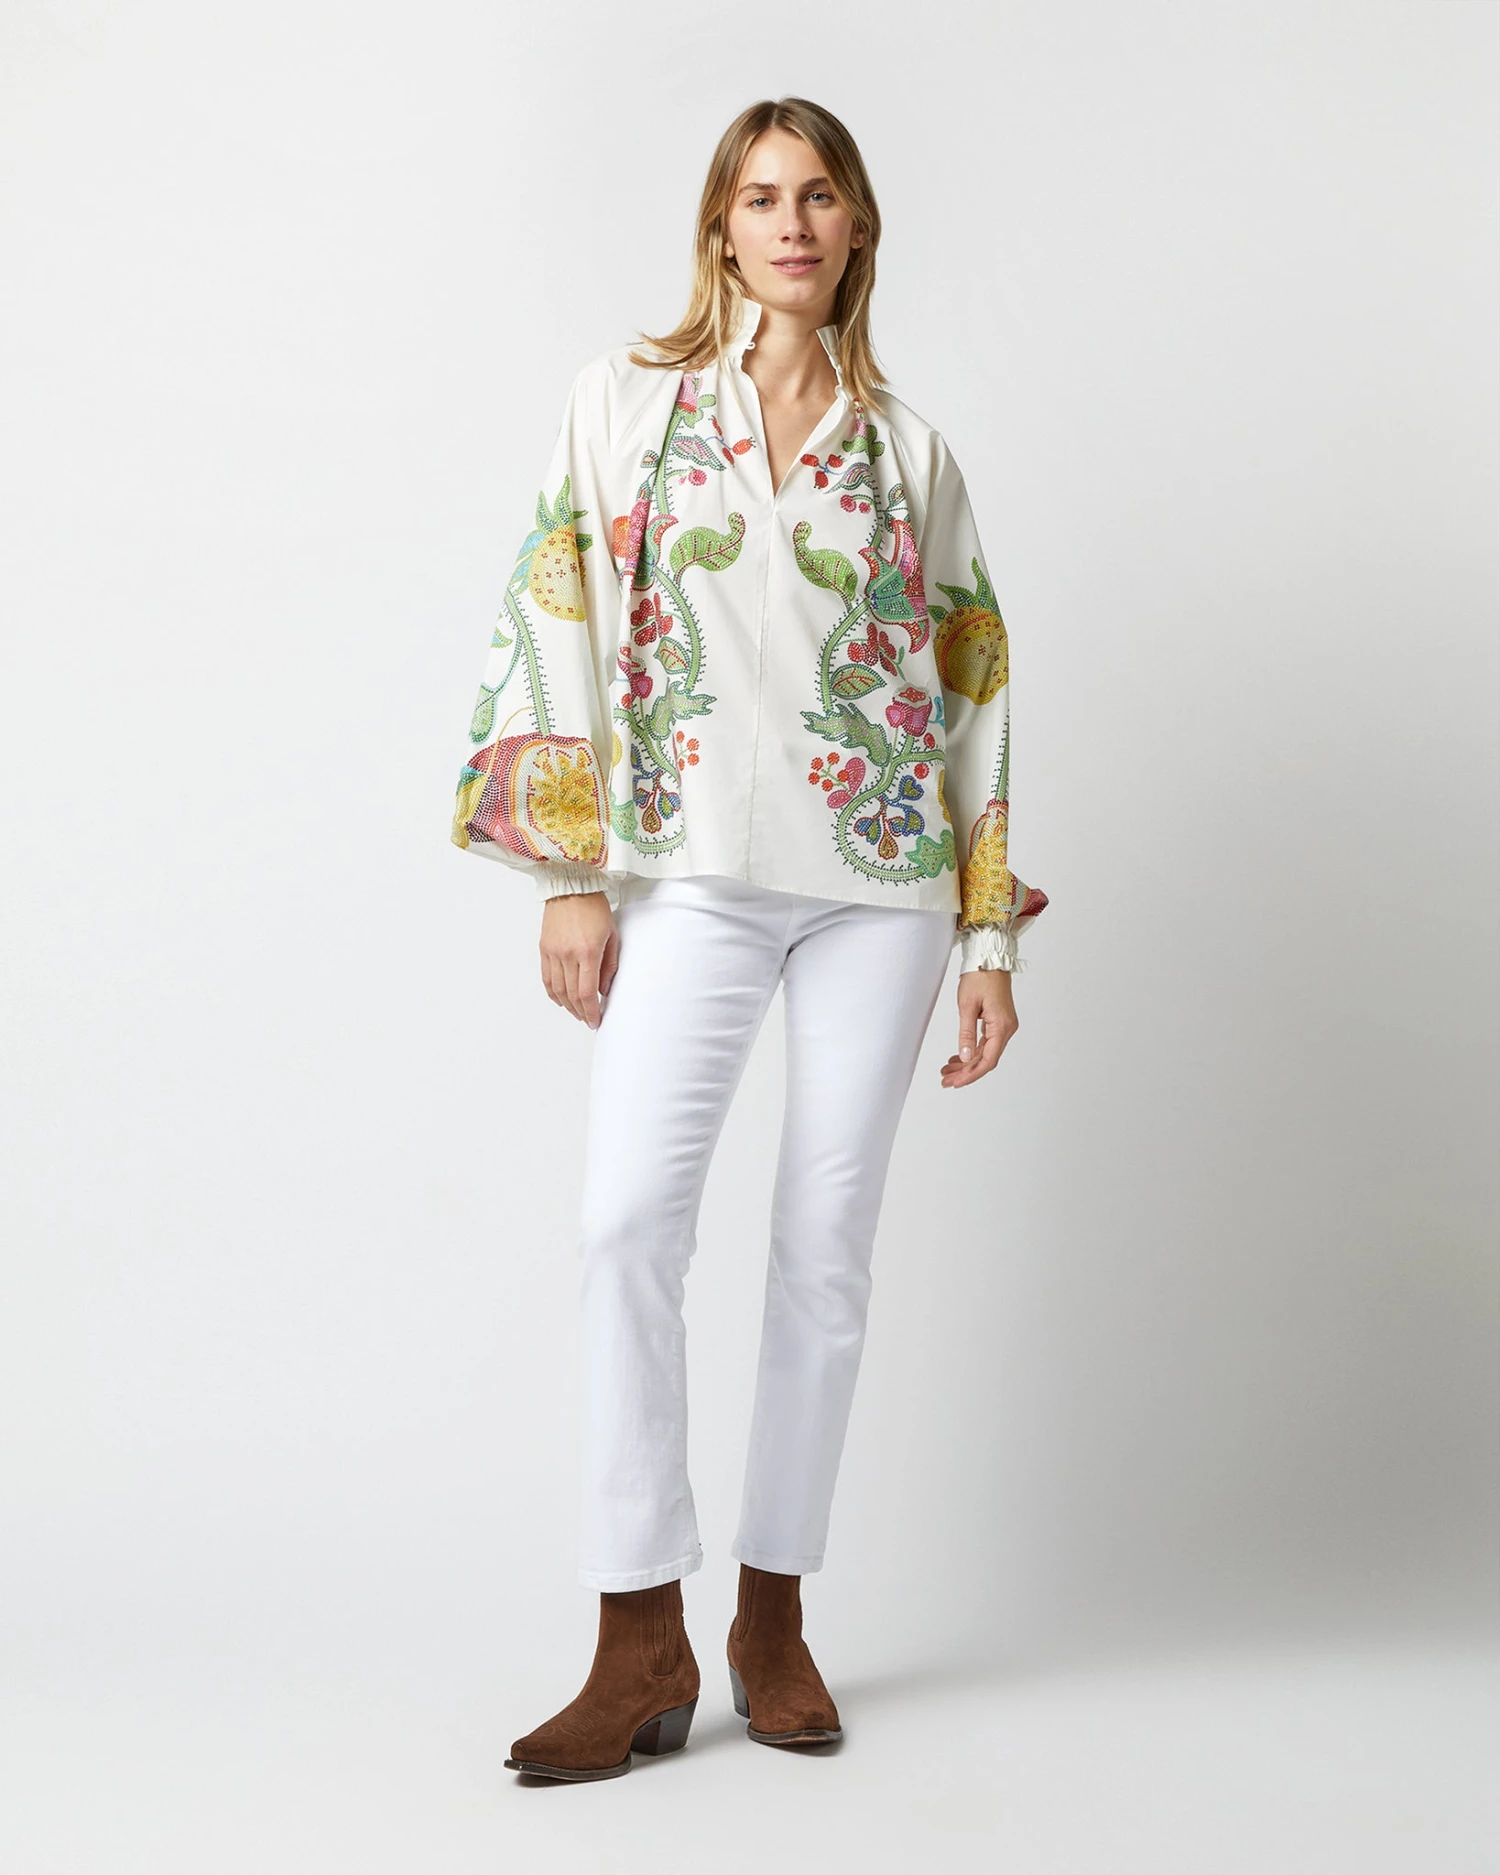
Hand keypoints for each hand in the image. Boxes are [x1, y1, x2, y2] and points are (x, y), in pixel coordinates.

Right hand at [539, 892, 619, 1029]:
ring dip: (567, 1006)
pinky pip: (547, 978)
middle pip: (572, 995)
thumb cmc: (594, 907)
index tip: (595, 1020)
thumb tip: (604, 989)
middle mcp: (567, 955)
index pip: (586, 993)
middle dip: (581, 1012)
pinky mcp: (544, 949)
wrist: (571, 887)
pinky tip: (561, 1000)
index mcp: (587, 952)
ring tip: (577, 1012)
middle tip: (588, 1019)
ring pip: (558, 990)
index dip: (591, 1011)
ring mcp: (553, 953)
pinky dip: (553, 993)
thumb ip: (609, 965)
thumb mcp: (612, 935)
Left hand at [940, 968, 1018, 1088]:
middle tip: (946, 1080)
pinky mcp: (999, 1021)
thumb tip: (965, 1056)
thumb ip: (966, 1033)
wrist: (989, 958)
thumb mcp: (967, 1006)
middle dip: (965, 1072)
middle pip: (986, 1059)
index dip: (970, 1075)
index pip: (987, 1060)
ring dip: (967, 1063)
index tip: (955, 1083)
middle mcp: (1007, 1029)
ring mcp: (1004, 1025)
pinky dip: (971, 1051)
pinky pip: (986, 1042)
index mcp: (1001, 1026)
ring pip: (985, 1052)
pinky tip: (957, 1057)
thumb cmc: (980, 976)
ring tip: (947, 1070)